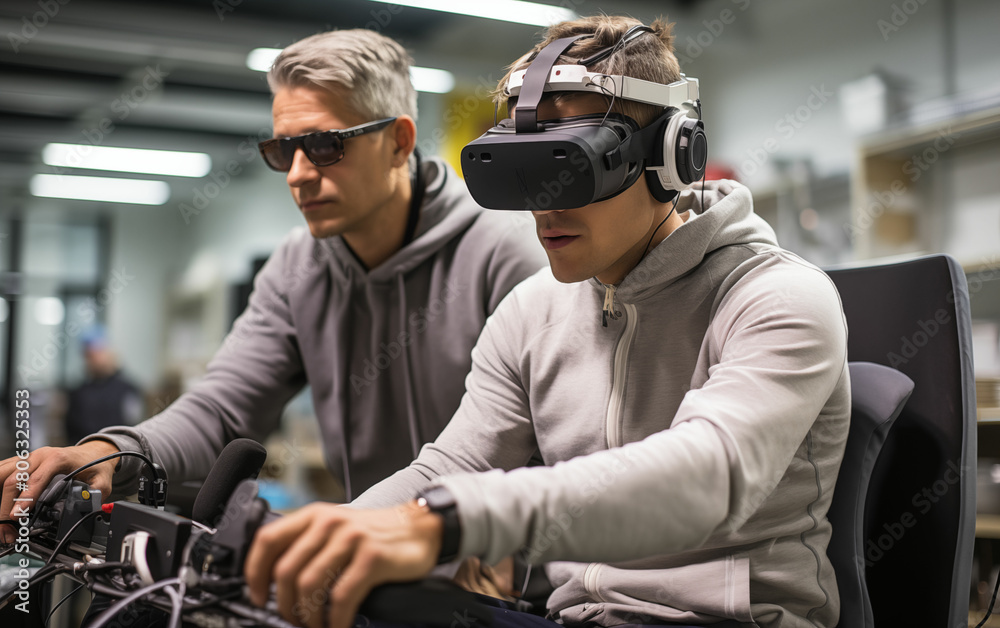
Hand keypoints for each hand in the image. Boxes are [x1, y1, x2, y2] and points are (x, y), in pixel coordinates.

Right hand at [0, 440, 119, 542]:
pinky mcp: (22, 463)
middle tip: (7, 529)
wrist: (92, 452)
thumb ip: (95, 495)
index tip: (16, 516)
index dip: (24, 499)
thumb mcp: (102, 481)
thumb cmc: (94, 465)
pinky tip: (1, 505)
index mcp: (58, 459)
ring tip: (2, 522)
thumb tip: (84, 507)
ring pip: (2, 474)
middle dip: (6, 507)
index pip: (35, 480)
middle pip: (12, 480)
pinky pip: (3, 473)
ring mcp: (29, 458)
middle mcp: (39, 456)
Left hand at [244, 501, 442, 627]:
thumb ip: (309, 543)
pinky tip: (339, 625)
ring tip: (316, 625)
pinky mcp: (372, 557)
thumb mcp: (338, 527)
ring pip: (309, 585)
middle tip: (292, 620)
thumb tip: (276, 579)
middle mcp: (329, 523)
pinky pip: (342, 596)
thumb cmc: (377, 532)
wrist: (422, 526)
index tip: (257, 596)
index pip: (268, 540)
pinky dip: (336, 619)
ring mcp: (351, 539)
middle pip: (285, 571)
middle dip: (284, 605)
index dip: (255, 572)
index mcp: (315, 515)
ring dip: (308, 615)